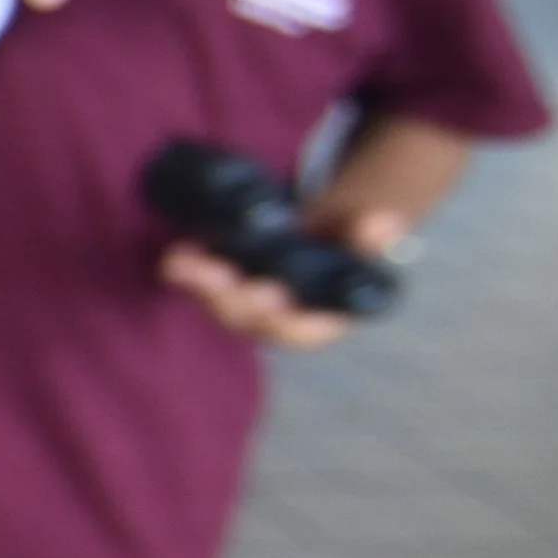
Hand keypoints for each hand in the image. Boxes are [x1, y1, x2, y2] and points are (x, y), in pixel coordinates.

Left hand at [162, 205, 403, 352]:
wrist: (314, 240)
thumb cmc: (343, 245)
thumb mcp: (360, 239)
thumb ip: (368, 236)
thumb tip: (383, 225)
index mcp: (319, 320)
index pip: (299, 332)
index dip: (283, 320)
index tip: (270, 296)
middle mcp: (278, 320)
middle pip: (251, 320)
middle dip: (232, 299)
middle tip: (216, 275)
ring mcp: (245, 306)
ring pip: (220, 304)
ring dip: (200, 284)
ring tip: (180, 262)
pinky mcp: (220, 286)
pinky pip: (200, 282)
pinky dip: (187, 268)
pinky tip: (175, 254)